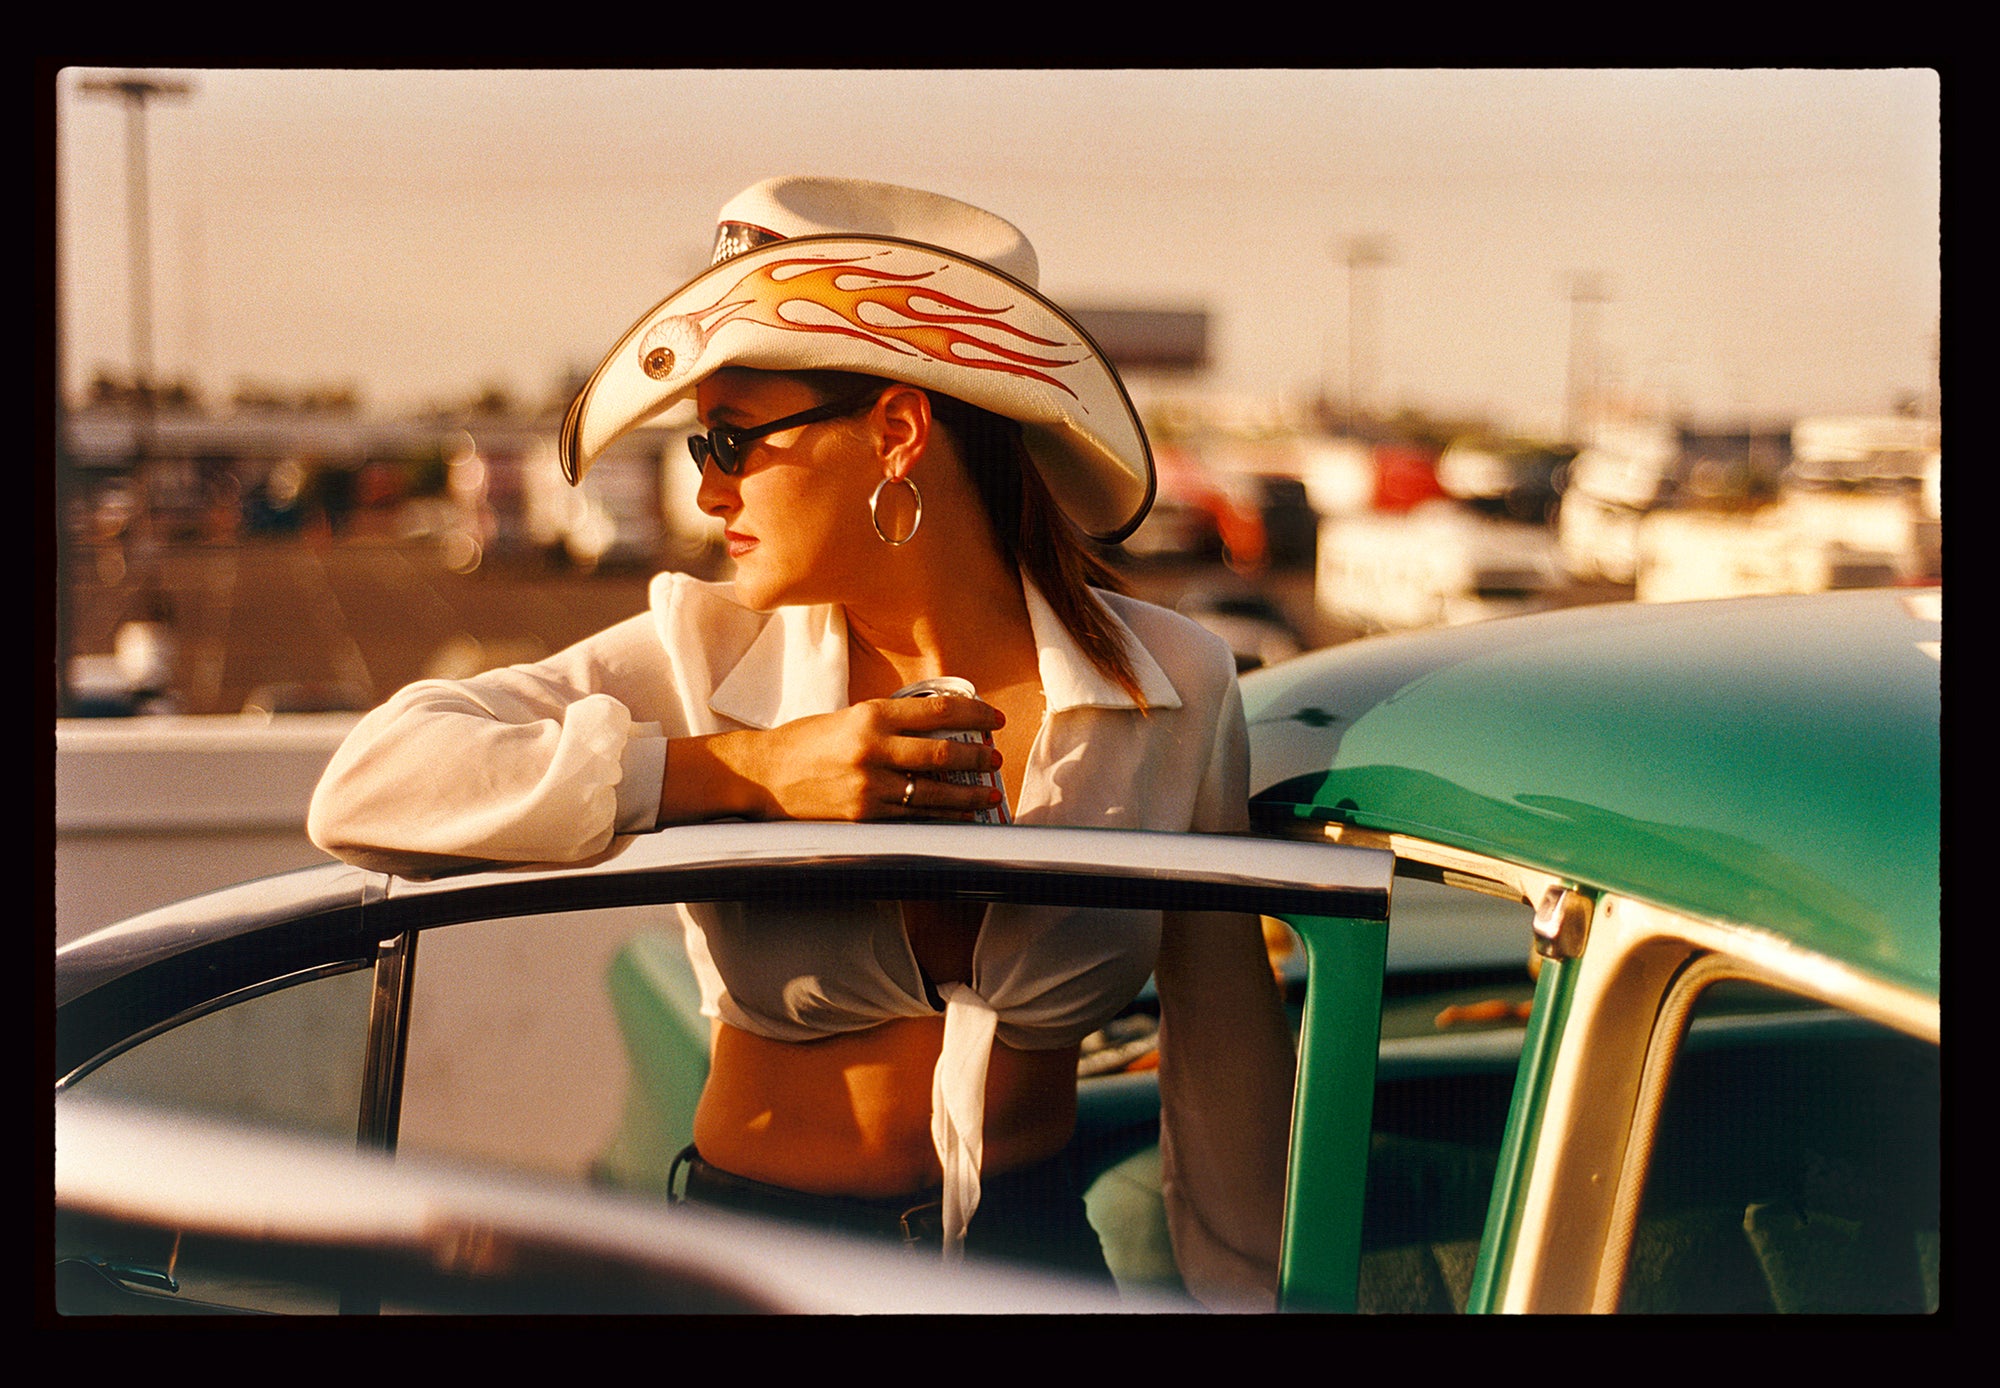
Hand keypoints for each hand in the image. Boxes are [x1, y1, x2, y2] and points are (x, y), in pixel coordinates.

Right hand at [662, 693, 1005, 823]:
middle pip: (942, 751)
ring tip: (988, 792)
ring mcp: (868, 785)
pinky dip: (941, 816)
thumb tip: (936, 727)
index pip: (936, 709)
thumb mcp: (848, 718)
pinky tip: (958, 814)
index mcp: (870, 715)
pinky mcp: (862, 815)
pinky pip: (912, 817)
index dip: (973, 712)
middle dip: (977, 755)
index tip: (993, 717)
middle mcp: (872, 748)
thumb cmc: (805, 743)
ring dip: (968, 792)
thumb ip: (888, 723)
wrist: (762, 775)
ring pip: (933, 791)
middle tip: (995, 757)